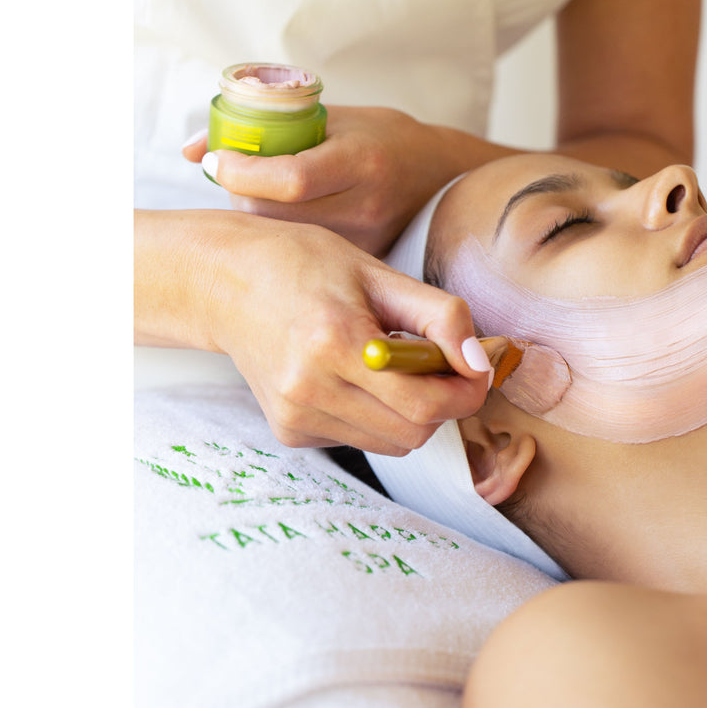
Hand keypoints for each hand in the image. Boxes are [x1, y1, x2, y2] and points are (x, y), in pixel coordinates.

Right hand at [135, 210, 492, 453]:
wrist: (225, 282)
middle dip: (444, 401)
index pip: (425, 403)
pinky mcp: (290, 430)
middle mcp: (309, 389)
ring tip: (393, 363)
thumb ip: (440, 316)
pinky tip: (355, 375)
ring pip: (393, 443)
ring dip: (413, 410)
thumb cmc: (304, 265)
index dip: (467, 392)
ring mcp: (295, 416)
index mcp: (334, 343)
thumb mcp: (378, 273)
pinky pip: (361, 438)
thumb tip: (481, 363)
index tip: (478, 368)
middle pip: (414, 431)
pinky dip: (378, 414)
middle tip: (440, 361)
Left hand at [183, 106, 497, 255]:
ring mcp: (368, 239)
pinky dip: (289, 239)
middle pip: (278, 215)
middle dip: (243, 197)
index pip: (289, 178)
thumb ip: (270, 128)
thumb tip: (194, 150)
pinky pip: (311, 255)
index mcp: (361, 160)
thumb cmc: (388, 140)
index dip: (242, 172)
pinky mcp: (366, 261)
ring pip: (288, 240)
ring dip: (263, 220)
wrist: (447, 178)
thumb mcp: (337, 119)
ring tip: (265, 198)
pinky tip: (290, 224)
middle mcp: (366, 204)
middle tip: (236, 179)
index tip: (218, 160)